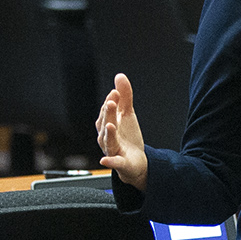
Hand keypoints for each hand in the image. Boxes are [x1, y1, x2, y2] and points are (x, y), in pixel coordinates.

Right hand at [96, 73, 147, 190]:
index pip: (106, 111)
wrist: (135, 160)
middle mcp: (105, 137)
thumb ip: (125, 97)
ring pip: (108, 142)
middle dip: (108, 114)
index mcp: (106, 124)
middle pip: (105, 124)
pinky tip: (104, 160)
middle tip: (112, 102)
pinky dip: (109, 161)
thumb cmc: (127, 137)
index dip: (110, 101)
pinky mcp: (120, 163)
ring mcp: (112, 150)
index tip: (116, 92)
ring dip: (109, 134)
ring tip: (111, 125)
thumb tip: (119, 76)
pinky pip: (114, 162)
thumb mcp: (127, 115)